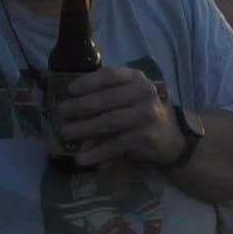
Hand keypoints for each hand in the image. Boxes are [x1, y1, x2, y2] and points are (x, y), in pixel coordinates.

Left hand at [54, 67, 182, 168]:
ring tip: (66, 133)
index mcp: (137, 79)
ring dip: (84, 128)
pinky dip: (97, 152)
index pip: (111, 75)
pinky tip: (82, 157)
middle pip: (106, 99)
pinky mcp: (145, 137)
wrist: (171, 137)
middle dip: (80, 106)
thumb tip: (71, 107)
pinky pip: (115, 144)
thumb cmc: (142, 112)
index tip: (70, 89)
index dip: (89, 81)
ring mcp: (145, 115)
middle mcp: (144, 93)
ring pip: (108, 122)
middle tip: (61, 112)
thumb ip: (107, 97)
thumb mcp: (129, 96)